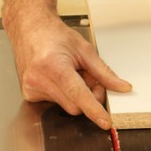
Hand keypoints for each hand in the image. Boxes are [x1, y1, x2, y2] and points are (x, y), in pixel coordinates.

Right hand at [4, 12, 131, 128]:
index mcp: (54, 66)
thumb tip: (121, 87)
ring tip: (70, 74)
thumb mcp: (84, 49)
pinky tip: (59, 79)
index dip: (94, 110)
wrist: (29, 29)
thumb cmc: (54, 35)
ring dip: (75, 95)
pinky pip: (55, 104)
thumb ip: (104, 72)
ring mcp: (31, 88)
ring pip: (66, 106)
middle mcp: (39, 79)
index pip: (79, 95)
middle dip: (88, 96)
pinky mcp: (29, 94)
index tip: (105, 122)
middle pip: (75, 106)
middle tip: (88, 78)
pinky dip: (63, 94)